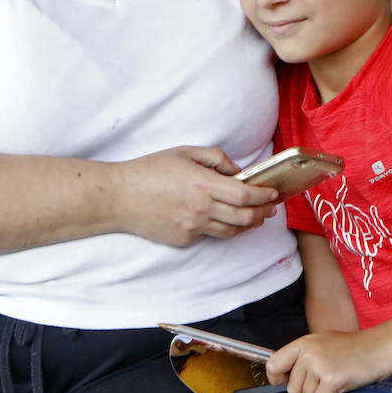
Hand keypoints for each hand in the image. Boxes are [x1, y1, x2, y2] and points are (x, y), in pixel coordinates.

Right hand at [113, 146, 278, 246]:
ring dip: (248, 224)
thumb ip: (216, 159)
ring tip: (254, 217)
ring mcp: (192, 227)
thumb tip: (238, 170)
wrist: (119, 197)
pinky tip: (224, 220)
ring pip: (231, 231)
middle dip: (263, 213)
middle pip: (245, 217)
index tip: (273, 193)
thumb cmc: (149, 170)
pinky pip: (210, 234)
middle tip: (270, 208)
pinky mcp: (184, 239)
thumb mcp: (184, 153)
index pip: (246, 194)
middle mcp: (201, 208)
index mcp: (203, 184)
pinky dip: (221, 228)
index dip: (264, 195)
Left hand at [265, 330, 391, 392]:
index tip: (281, 381)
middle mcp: (308, 353)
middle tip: (323, 379)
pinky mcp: (331, 379)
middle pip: (291, 387)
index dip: (275, 377)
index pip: (273, 364)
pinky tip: (341, 384)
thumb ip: (301, 357)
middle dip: (306, 390)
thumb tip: (278, 376)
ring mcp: (320, 365)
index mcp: (303, 343)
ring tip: (334, 378)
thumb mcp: (321, 344)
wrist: (378, 348)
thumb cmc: (351, 349)